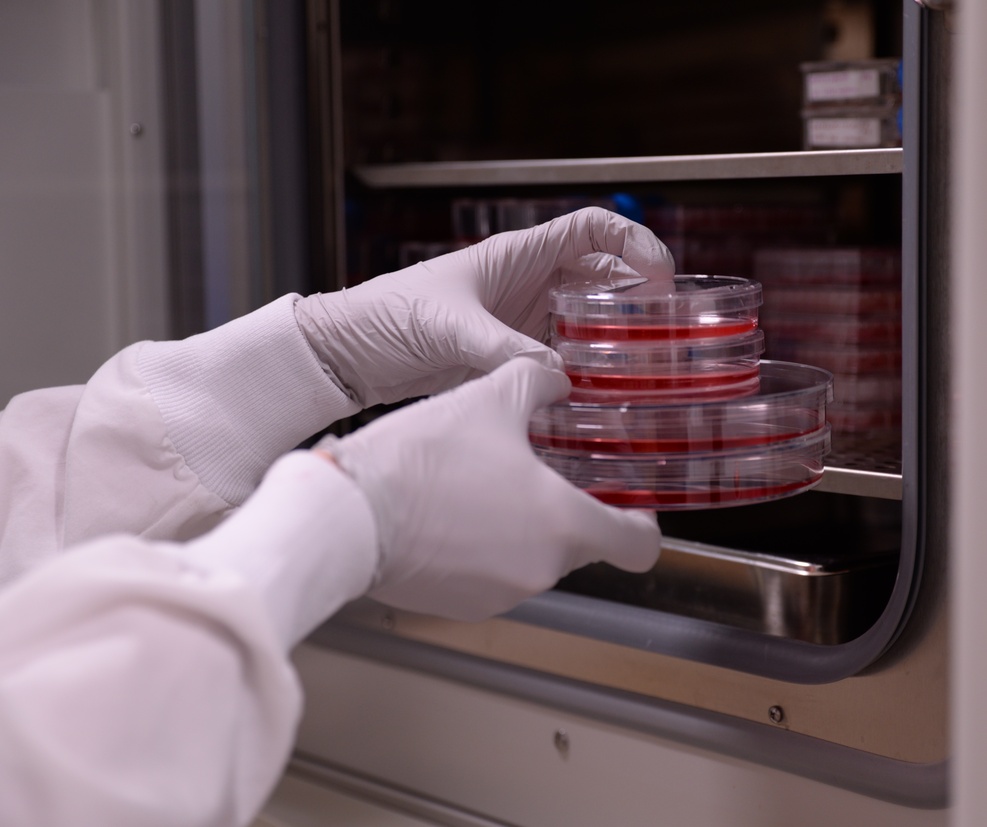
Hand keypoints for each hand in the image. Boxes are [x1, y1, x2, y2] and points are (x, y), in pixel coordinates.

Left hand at [295, 207, 673, 407]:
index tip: (659, 274)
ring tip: (641, 368)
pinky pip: (561, 359)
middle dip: (637, 298)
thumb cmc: (387, 316)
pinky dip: (583, 373)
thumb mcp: (448, 328)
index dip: (633, 242)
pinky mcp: (509, 357)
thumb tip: (555, 372)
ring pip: (587, 322)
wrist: (347, 352)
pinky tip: (597, 396)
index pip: (592, 229)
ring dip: (614, 340)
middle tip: (662, 333)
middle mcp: (527, 284)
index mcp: (517, 255)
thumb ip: (501, 349)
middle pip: (603, 279)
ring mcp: (520, 322)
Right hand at [314, 358, 661, 621]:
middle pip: (577, 545)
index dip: (639, 524)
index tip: (630, 506)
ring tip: (479, 486)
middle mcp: (540, 571)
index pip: (636, 545)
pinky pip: (487, 574)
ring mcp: (499, 595)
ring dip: (516, 528)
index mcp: (563, 525)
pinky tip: (448, 514)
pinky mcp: (458, 606)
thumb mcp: (489, 398)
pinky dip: (479, 549)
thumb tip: (553, 380)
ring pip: (529, 558)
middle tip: (533, 472)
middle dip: (560, 510)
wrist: (347, 513)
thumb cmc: (423, 460)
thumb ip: (534, 384)